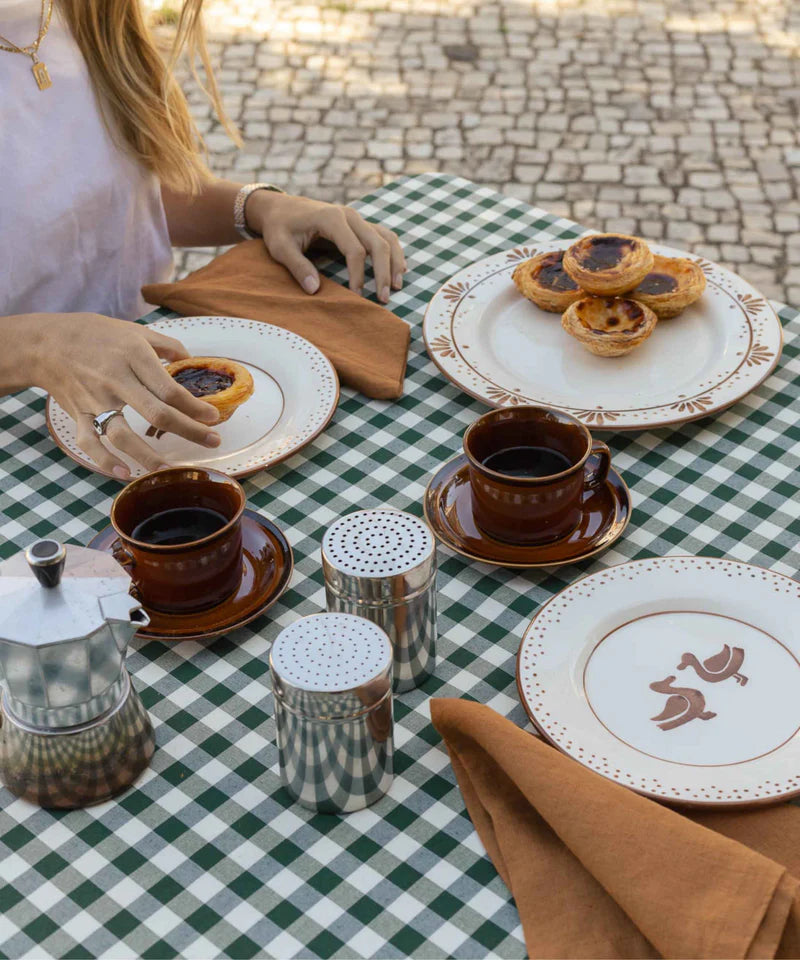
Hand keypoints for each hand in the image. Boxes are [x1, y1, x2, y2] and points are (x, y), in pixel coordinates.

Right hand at [32, 313, 221, 477]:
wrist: (45, 343)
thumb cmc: (95, 335)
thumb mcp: (134, 330)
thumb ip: (166, 345)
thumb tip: (191, 360)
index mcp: (133, 356)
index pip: (169, 389)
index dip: (194, 407)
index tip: (213, 417)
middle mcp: (115, 379)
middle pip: (156, 412)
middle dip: (189, 430)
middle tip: (213, 441)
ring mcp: (95, 400)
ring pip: (123, 434)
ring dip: (148, 455)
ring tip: (170, 470)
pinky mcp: (77, 414)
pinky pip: (89, 442)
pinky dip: (105, 461)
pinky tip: (125, 474)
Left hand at [246, 191, 406, 302]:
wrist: (280, 207)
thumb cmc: (279, 227)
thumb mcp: (280, 247)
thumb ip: (297, 266)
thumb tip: (314, 290)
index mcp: (331, 218)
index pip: (355, 249)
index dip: (358, 275)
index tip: (357, 296)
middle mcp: (349, 215)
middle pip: (377, 244)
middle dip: (383, 273)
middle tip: (384, 298)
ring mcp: (357, 218)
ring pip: (386, 238)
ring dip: (394, 262)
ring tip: (397, 286)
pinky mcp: (360, 224)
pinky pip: (384, 236)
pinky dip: (394, 252)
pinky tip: (398, 270)